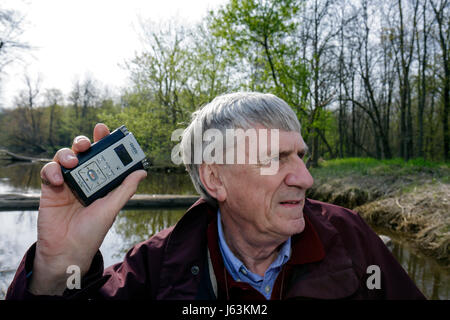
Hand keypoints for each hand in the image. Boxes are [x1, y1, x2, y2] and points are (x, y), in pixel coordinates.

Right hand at [29, 123, 146, 294]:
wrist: (67, 250)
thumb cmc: (92, 231)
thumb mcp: (112, 208)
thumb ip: (125, 188)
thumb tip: (142, 171)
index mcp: (101, 181)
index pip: (103, 156)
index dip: (104, 141)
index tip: (106, 130)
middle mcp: (84, 178)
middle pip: (83, 152)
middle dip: (85, 142)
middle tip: (88, 142)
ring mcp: (67, 182)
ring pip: (65, 156)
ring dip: (68, 154)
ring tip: (73, 162)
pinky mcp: (50, 188)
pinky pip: (49, 170)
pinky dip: (52, 170)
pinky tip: (58, 181)